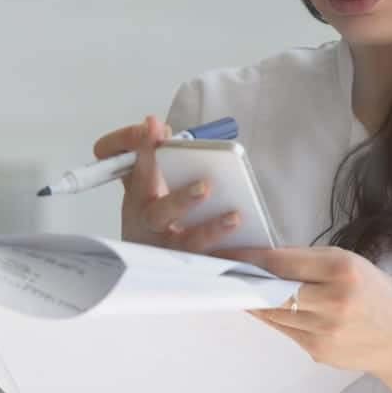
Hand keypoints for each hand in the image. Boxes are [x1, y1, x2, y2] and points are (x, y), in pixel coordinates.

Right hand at [93, 115, 240, 251]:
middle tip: (204, 186)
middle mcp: (151, 227)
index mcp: (138, 201)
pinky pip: (215, 263)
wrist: (149, 263)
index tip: (155, 127)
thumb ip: (147, 154)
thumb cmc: (153, 215)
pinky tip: (254, 247)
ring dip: (210, 231)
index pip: (138, 172)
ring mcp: (172, 250)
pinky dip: (233, 257)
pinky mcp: (194, 267)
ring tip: (234, 217)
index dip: (144, 151)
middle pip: (159, 215)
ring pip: (189, 244)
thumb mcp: (143, 184)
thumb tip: (154, 126)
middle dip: (180, 199)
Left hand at [214, 246, 391, 377]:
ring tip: (240, 289)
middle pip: (272, 289)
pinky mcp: (318, 351)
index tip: (228, 255)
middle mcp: (333, 301)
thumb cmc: (380, 297)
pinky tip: (266, 308)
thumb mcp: (353, 265)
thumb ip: (311, 262)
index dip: (249, 259)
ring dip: (254, 301)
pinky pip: (284, 330)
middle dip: (245, 281)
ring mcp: (324, 330)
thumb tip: (266, 261)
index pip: (282, 262)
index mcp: (342, 271)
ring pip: (273, 312)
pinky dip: (273, 318)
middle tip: (222, 274)